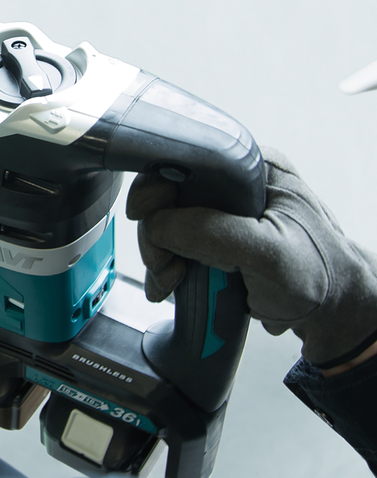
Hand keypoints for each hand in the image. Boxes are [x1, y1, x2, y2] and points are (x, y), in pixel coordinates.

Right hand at [126, 147, 376, 367]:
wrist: (333, 315)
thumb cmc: (321, 278)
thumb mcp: (266, 253)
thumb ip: (211, 233)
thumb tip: (157, 224)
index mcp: (253, 169)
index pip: (186, 162)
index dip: (158, 188)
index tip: (145, 217)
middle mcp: (235, 186)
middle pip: (168, 196)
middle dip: (156, 233)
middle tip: (162, 263)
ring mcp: (224, 214)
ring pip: (166, 223)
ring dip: (160, 255)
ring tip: (171, 280)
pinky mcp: (216, 240)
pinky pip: (176, 244)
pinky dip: (167, 267)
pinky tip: (171, 284)